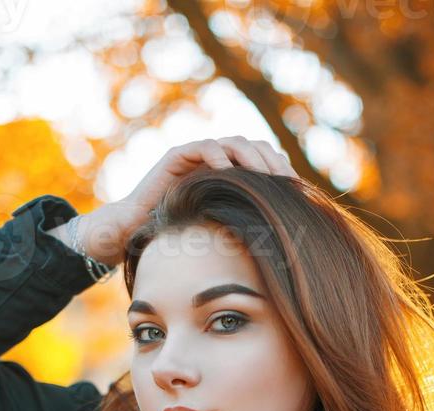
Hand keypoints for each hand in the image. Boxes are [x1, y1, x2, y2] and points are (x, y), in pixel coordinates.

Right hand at [74, 136, 297, 266]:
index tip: (299, 193)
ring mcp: (197, 155)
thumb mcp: (220, 233)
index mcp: (231, 175)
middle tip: (287, 183)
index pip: (266, 163)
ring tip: (264, 177)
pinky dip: (219, 157)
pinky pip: (204, 148)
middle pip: (256, 148)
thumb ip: (245, 227)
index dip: (283, 174)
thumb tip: (285, 244)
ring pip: (234, 143)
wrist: (134, 232)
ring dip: (252, 157)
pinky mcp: (178, 156)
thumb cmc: (176, 239)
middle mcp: (216, 160)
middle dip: (274, 164)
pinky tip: (231, 173)